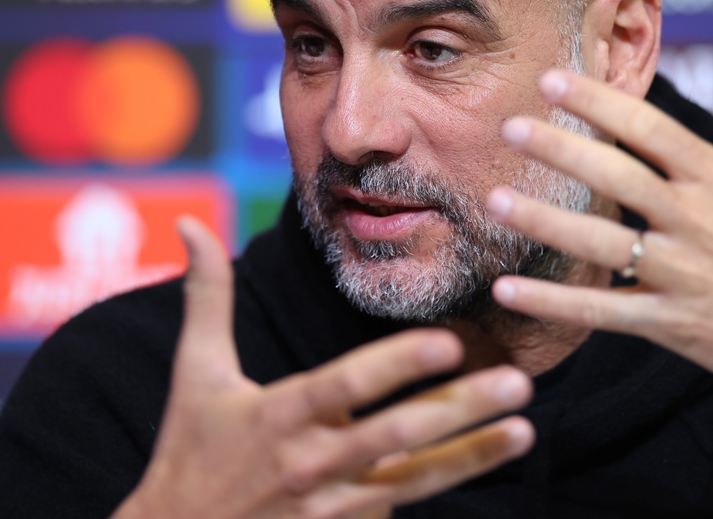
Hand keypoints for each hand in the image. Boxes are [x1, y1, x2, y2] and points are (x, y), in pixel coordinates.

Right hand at [114, 217, 533, 518]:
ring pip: (415, 480)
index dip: (398, 365)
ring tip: (525, 431)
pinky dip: (444, 481)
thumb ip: (207, 296)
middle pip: (397, 434)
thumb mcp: (195, 374)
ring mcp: (331, 506)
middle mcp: (310, 463)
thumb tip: (188, 223)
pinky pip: (400, 505)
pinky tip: (490, 456)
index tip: (450, 343)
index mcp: (278, 415)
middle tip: (518, 383)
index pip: (347, 384)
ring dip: (473, 454)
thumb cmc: (190, 449)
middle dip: (462, 408)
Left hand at [485, 70, 712, 508]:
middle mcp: (701, 224)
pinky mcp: (673, 324)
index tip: (554, 79)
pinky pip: (602, 311)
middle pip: (620, 177)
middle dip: (562, 149)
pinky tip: (507, 289)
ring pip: (602, 243)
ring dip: (544, 222)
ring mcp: (685, 276)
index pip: (655, 131)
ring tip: (493, 201)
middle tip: (508, 126)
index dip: (603, 102)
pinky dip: (554, 302)